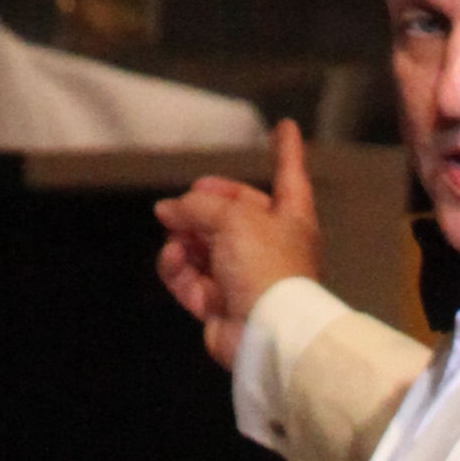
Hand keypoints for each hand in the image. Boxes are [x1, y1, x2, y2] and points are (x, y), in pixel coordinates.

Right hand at [156, 120, 324, 368]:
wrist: (267, 333)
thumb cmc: (266, 267)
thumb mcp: (234, 216)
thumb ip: (198, 205)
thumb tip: (168, 210)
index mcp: (291, 219)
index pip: (290, 176)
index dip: (286, 151)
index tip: (286, 127)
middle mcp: (270, 246)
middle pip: (232, 212)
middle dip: (205, 204)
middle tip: (184, 201)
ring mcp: (243, 277)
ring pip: (202, 245)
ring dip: (184, 238)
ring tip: (177, 238)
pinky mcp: (219, 305)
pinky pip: (189, 277)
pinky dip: (177, 268)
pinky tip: (172, 258)